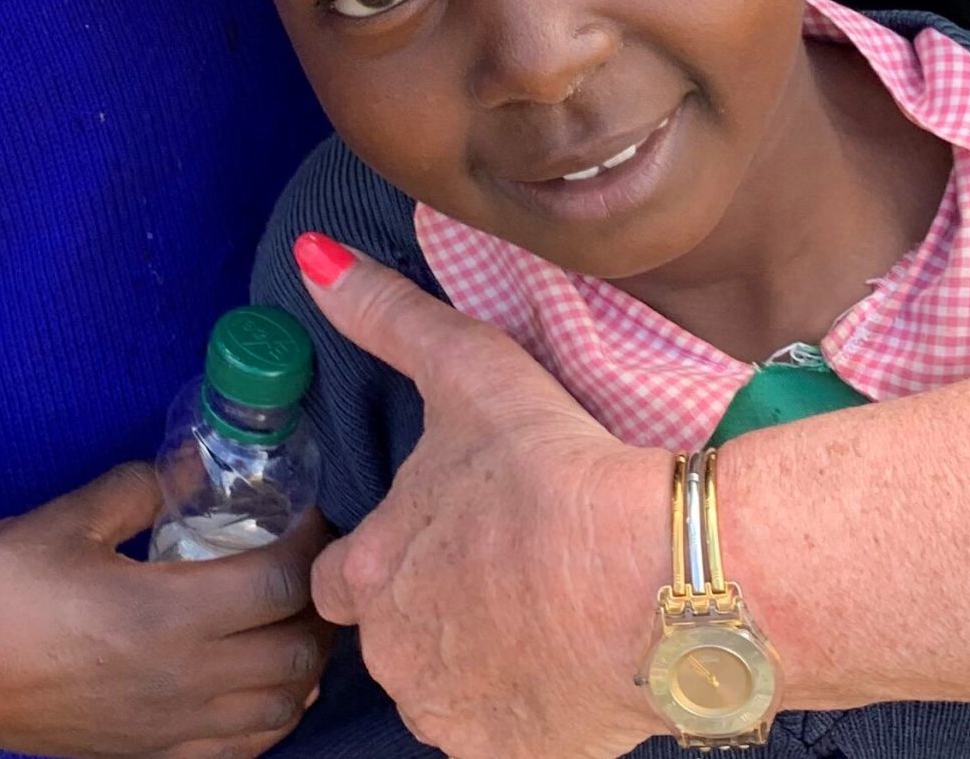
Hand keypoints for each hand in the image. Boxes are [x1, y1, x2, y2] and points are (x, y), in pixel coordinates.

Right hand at [0, 461, 332, 758]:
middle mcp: (182, 678)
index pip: (278, 584)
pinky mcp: (156, 753)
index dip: (309, 544)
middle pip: (296, 650)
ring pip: (283, 707)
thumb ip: (138, 487)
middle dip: (318, 603)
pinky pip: (246, 747)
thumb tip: (188, 466)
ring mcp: (172, 726)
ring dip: (306, 661)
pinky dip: (276, 714)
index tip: (307, 514)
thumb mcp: (64, 520)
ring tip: (296, 616)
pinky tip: (268, 681)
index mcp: (163, 613)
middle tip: (310, 561)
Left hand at [293, 237, 671, 758]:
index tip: (431, 537)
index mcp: (371, 571)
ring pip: (447, 686)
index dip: (381, 555)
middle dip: (432, 607)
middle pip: (395, 635)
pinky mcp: (511, 757)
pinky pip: (501, 732)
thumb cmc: (555, 471)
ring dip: (477, 655)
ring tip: (538, 605)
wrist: (657, 580)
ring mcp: (452, 715)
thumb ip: (384, 316)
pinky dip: (525, 703)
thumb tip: (312, 260)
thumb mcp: (465, 370)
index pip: (339, 578)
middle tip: (499, 566)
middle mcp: (395, 655)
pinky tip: (564, 656)